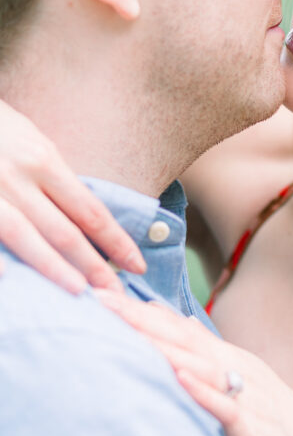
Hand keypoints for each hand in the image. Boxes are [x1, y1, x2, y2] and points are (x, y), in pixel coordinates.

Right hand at [0, 101, 145, 291]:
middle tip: (117, 292)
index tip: (137, 263)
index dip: (116, 240)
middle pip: (65, 231)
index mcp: (43, 160)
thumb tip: (83, 215)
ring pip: (27, 238)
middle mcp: (19, 178)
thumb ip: (54, 177)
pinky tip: (12, 279)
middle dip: (94, 265)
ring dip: (55, 270)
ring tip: (80, 293)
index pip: (90, 210)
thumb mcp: (32, 141)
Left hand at [95, 290, 292, 435]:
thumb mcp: (245, 378)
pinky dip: (202, 390)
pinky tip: (180, 377)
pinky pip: (224, 406)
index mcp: (227, 358)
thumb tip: (184, 320)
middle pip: (179, 337)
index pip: (176, 326)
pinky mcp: (250, 429)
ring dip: (160, 345)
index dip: (138, 308)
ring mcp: (243, 396)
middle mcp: (233, 369)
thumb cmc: (277, 422)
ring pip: (196, 365)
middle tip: (97, 296)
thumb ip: (211, 351)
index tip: (100, 290)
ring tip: (124, 327)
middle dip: (136, 317)